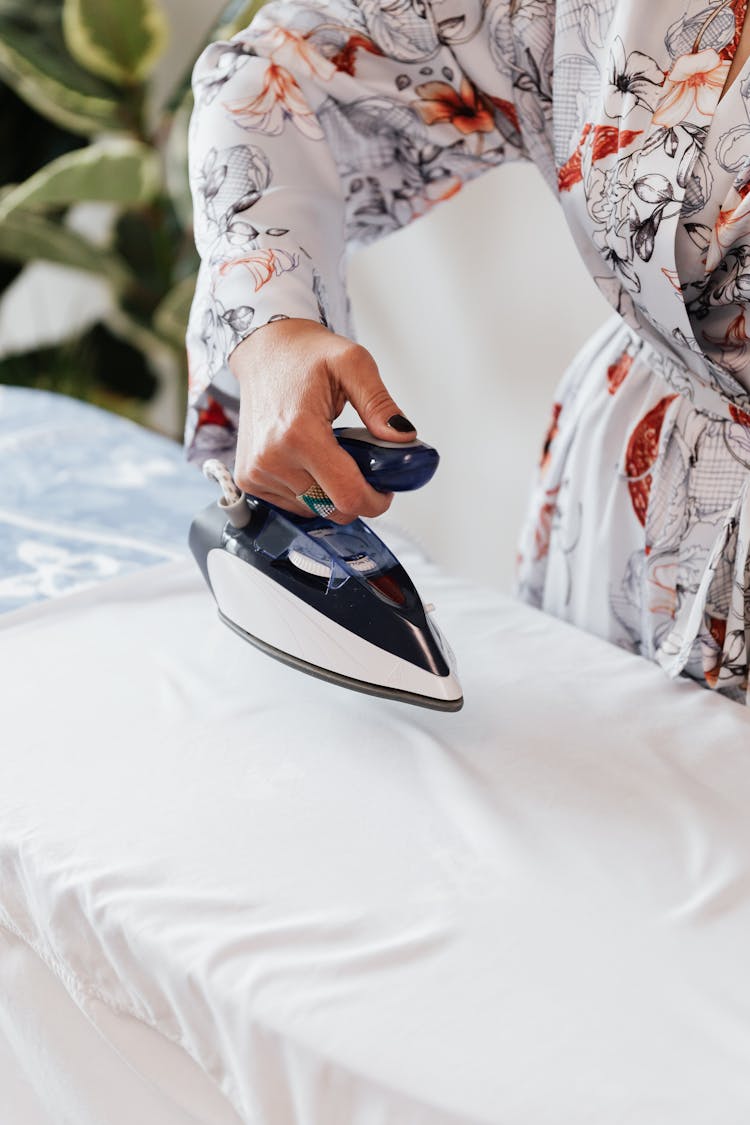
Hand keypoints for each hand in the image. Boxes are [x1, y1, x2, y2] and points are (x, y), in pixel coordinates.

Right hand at [229, 318, 416, 523]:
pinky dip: (309, 492)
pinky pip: (291, 505)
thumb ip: (380, 404)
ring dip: (329, 493)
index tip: (385, 489)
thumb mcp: (353, 364)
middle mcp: (272, 458)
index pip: (347, 496)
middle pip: (332, 510)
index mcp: (298, 433)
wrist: (264, 351)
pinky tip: (309, 462)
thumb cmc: (304, 355)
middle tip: (363, 468)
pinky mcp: (248, 479)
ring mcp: (256, 472)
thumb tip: (403, 438)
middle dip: (355, 497)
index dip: (375, 501)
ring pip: (313, 510)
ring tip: (331, 456)